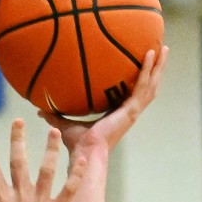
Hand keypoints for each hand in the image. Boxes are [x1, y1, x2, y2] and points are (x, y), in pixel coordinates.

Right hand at [0, 120, 83, 201]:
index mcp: (2, 201)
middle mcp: (22, 197)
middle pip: (19, 162)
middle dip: (18, 140)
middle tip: (18, 120)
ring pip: (48, 170)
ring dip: (51, 150)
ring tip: (54, 132)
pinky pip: (70, 189)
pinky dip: (76, 174)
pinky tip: (82, 159)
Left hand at [38, 47, 167, 158]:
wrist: (84, 152)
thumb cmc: (76, 144)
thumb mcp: (64, 124)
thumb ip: (54, 115)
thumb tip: (38, 109)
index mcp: (118, 113)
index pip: (132, 93)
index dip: (140, 79)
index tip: (142, 65)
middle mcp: (129, 111)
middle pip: (148, 86)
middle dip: (156, 69)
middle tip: (161, 50)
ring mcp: (132, 111)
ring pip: (151, 85)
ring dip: (158, 67)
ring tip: (163, 48)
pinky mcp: (131, 110)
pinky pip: (143, 87)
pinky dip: (148, 71)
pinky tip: (151, 55)